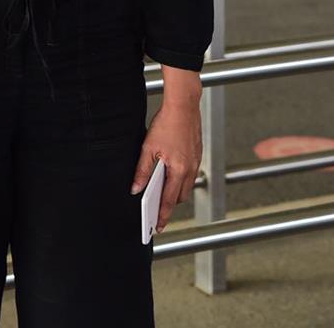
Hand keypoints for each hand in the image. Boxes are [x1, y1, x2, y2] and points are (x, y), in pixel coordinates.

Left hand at [130, 98, 201, 233]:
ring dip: (176, 191)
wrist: (184, 105)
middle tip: (157, 209)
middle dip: (170, 204)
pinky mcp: (197, 154)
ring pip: (186, 185)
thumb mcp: (148, 147)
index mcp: (178, 170)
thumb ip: (142, 170)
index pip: (169, 200)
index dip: (163, 216)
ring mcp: (195, 162)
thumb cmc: (167, 123)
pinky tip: (171, 173)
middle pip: (180, 196)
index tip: (158, 226)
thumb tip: (136, 188)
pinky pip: (190, 173)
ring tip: (162, 192)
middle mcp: (190, 169)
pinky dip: (181, 178)